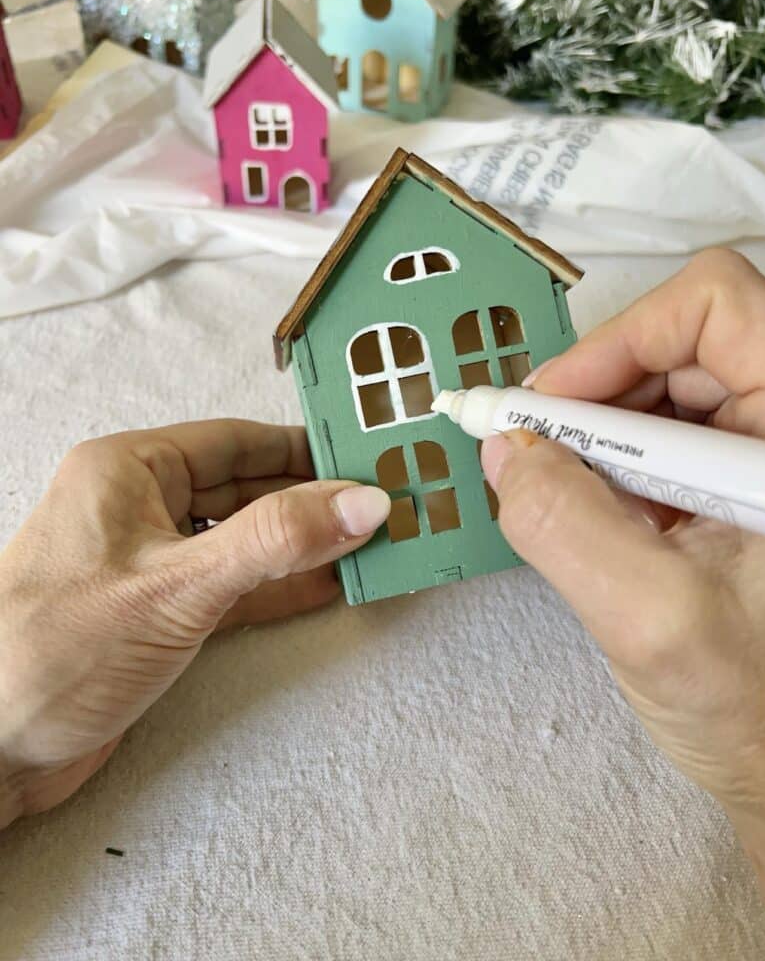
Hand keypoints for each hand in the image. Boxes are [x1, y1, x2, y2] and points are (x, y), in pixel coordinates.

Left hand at [0, 420, 389, 827]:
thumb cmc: (54, 651)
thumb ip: (275, 540)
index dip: (306, 451)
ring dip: (302, 547)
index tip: (365, 461)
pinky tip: (328, 587)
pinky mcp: (159, 613)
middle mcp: (139, 507)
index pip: (236, 441)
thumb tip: (359, 504)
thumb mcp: (178, 585)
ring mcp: (150, 562)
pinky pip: (233, 586)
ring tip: (369, 548)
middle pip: (246, 489)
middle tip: (381, 509)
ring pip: (244, 540)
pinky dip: (278, 587)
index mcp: (129, 470)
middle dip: (312, 502)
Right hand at [481, 249, 764, 891]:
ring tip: (569, 496)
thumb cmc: (757, 714)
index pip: (717, 307)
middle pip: (685, 341)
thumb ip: (566, 525)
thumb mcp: (650, 619)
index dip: (624, 338)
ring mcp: (764, 455)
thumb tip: (504, 447)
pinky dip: (617, 463)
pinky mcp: (740, 481)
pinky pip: (667, 435)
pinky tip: (604, 516)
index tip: (553, 405)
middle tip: (536, 449)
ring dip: (603, 432)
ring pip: (669, 387)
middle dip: (599, 391)